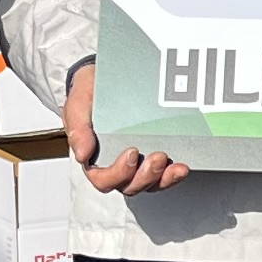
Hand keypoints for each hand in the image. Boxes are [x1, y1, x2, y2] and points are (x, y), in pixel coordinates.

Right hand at [65, 62, 187, 194]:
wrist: (103, 76)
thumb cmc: (89, 94)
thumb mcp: (78, 105)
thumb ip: (78, 128)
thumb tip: (83, 155)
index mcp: (95, 159)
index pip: (104, 180)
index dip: (118, 174)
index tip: (131, 153)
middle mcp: (116, 165)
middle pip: (130, 185)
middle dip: (146, 176)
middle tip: (158, 156)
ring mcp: (137, 162)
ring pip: (149, 183)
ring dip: (163, 179)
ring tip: (175, 166)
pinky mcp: (153, 153)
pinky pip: (164, 174)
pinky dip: (173, 174)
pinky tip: (183, 166)